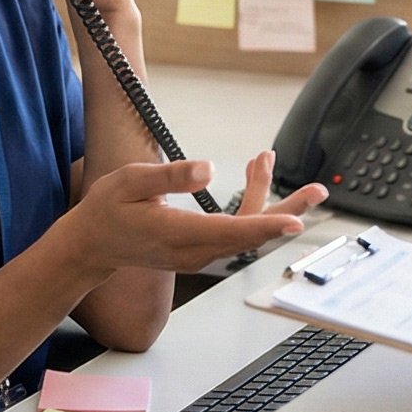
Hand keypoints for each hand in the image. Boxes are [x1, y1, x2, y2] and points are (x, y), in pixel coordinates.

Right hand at [61, 153, 321, 274]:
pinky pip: (237, 229)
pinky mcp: (204, 249)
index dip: (267, 226)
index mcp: (178, 235)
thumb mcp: (129, 182)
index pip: (232, 233)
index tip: (297, 220)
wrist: (93, 245)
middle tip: (318, 190)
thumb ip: (170, 176)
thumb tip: (209, 168)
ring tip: (265, 157)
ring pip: (247, 230)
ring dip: (265, 195)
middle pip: (252, 235)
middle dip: (288, 210)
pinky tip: (253, 172)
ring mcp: (202, 254)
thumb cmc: (108, 210)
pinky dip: (252, 202)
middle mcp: (196, 250)